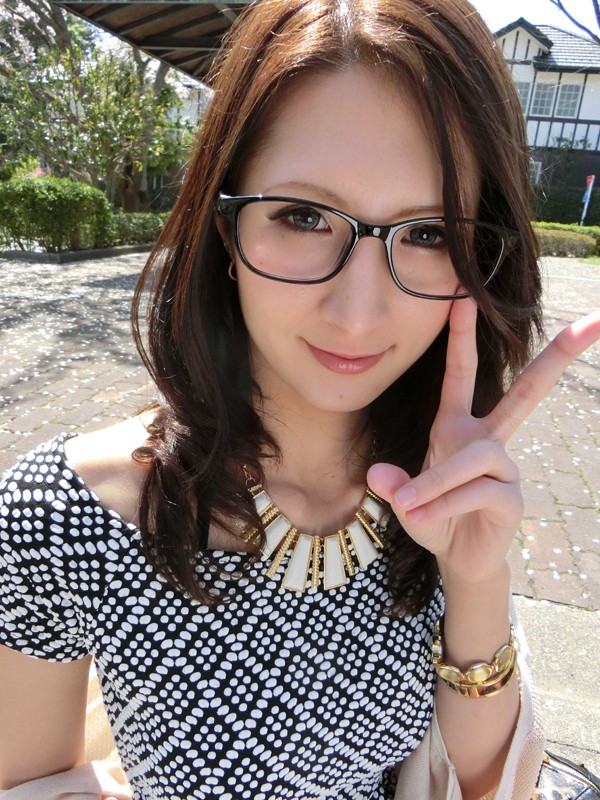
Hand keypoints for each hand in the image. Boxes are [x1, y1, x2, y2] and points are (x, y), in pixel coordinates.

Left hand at [367, 299, 599, 586]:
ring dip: (439, 480)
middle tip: (594, 322)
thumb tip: (378, 476)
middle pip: (526, 393)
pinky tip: (425, 516)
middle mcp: (487, 441)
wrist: (456, 559)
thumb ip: (394, 486)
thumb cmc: (434, 518)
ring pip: (476, 458)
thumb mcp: (405, 500)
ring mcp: (504, 469)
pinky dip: (447, 502)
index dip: (461, 338)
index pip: (461, 375)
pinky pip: (476, 491)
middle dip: (556, 358)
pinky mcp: (510, 498)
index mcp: (457, 428)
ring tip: (410, 504)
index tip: (463, 297)